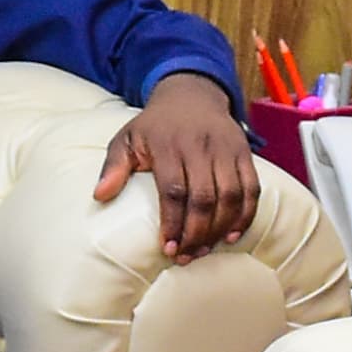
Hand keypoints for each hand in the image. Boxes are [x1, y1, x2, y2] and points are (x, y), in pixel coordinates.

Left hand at [95, 74, 256, 260]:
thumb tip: (100, 196)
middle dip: (196, 233)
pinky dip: (245, 215)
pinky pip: (251, 189)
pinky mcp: (244, 153)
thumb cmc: (156, 125)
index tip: (167, 248)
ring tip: (204, 250)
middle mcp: (200, 146)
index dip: (172, 223)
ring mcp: (225, 149)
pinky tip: (231, 235)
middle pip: (204, 198)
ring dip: (219, 229)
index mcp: (168, 144)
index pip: (173, 190)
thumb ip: (113, 166)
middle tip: (186, 257)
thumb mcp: (127, 138)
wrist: (192, 94)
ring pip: (230, 196)